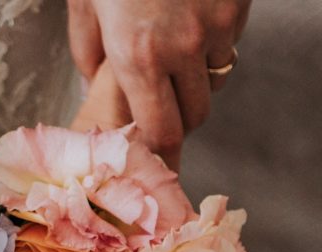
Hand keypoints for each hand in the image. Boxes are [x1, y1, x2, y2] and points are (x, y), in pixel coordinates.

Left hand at [68, 0, 251, 168]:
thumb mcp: (85, 0)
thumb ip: (87, 50)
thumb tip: (90, 86)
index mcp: (137, 54)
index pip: (162, 132)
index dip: (162, 154)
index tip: (159, 166)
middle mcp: (182, 46)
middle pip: (196, 115)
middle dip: (180, 117)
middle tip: (162, 101)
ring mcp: (215, 26)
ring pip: (216, 78)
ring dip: (198, 75)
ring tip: (174, 47)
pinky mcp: (236, 6)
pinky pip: (230, 40)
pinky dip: (215, 39)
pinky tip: (192, 15)